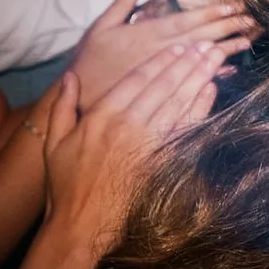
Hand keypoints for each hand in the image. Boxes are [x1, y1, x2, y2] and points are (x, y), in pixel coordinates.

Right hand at [42, 39, 228, 253]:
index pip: (136, 80)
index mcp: (100, 116)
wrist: (81, 224)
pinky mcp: (160, 161)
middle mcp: (127, 125)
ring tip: (214, 59)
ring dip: (198, 78)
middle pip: (163, 86)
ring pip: (177, 102)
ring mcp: (146, 143)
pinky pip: (184, 128)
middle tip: (206, 44)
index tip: (178, 46)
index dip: (160, 61)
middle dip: (187, 62)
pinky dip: (199, 107)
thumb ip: (62, 107)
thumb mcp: (54, 143)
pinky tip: (210, 91)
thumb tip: (71, 77)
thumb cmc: (65, 185)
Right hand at [69, 0, 253, 108]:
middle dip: (228, 27)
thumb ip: (121, 3)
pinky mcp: (163, 90)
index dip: (211, 13)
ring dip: (226, 50)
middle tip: (253, 18)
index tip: (233, 6)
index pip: (185, 21)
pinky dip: (212, 77)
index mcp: (146, 34)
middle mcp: (159, 53)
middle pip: (200, 37)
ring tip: (248, 41)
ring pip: (201, 59)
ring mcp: (164, 74)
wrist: (79, 100)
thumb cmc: (88, 61)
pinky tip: (230, 70)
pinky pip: (192, 83)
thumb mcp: (100, 27)